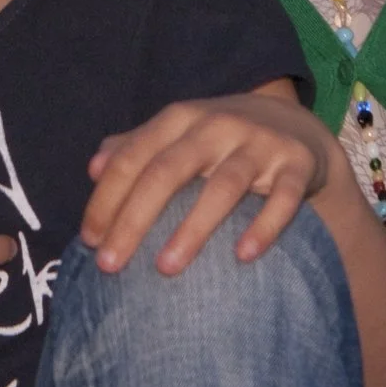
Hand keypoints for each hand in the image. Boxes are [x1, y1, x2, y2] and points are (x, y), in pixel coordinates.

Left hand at [81, 86, 338, 274]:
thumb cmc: (219, 139)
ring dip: (193, 228)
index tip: (89, 242)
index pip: (134, 157)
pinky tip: (243, 256)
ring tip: (165, 268)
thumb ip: (135, 148)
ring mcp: (259, 144)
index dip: (107, 198)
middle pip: (169, 171)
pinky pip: (282, 198)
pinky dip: (264, 226)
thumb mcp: (178, 134)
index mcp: (181, 118)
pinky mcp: (296, 165)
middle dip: (134, 218)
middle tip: (109, 265)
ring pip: (224, 186)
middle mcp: (217, 125)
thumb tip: (93, 169)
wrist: (295, 126)